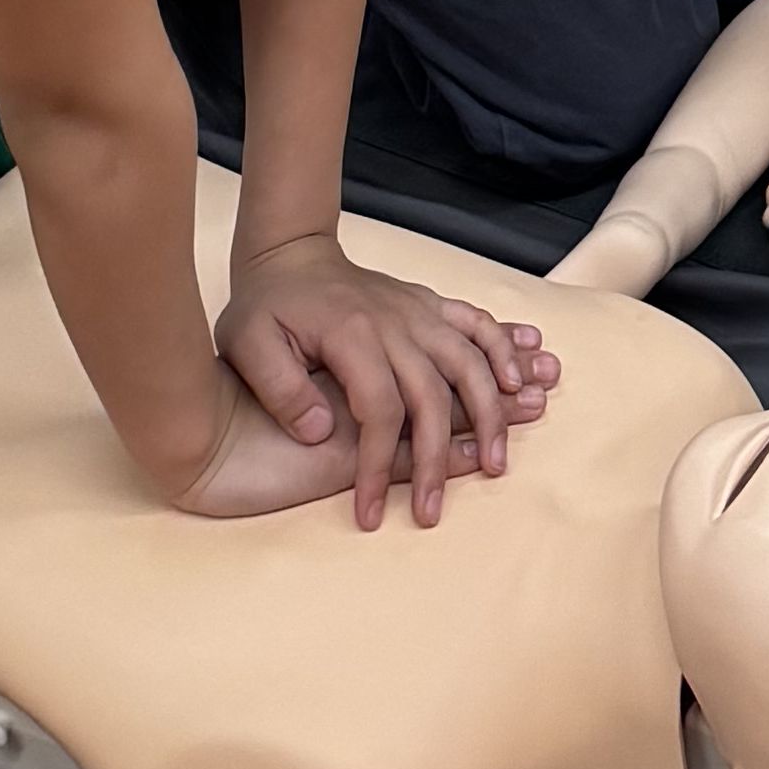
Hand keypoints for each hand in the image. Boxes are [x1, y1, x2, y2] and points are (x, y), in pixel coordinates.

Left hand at [212, 231, 558, 528]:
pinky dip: (504, 350)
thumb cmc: (266, 305)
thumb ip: (279, 387)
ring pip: (470, 359)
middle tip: (434, 512)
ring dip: (491, 409)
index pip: (379, 410)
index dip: (378, 466)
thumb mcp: (247, 343)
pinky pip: (477, 323)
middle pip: (433, 394)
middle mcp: (395, 322)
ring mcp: (417, 311)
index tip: (369, 514)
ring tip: (498, 458)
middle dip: (439, 459)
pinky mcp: (428, 305)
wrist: (290, 254)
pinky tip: (521, 378)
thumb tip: (318, 432)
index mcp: (352, 334)